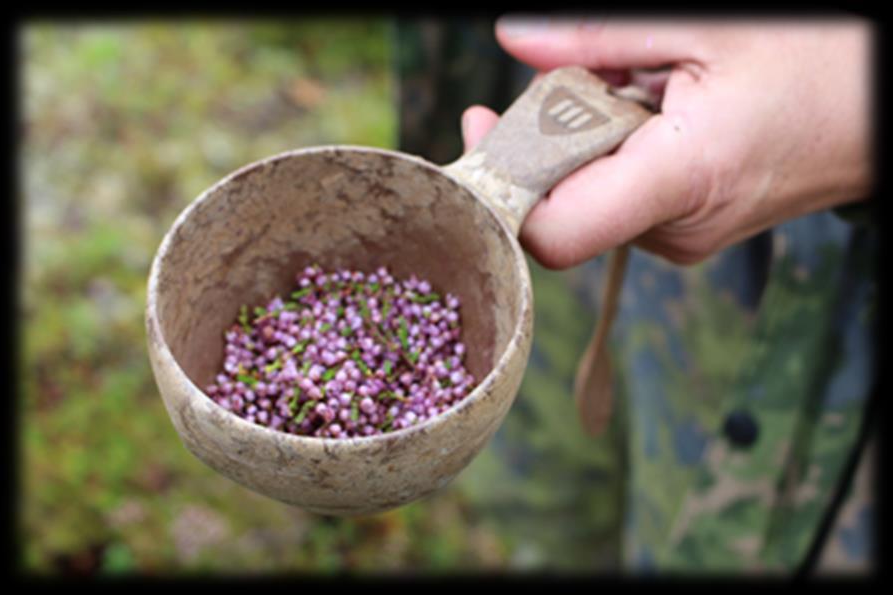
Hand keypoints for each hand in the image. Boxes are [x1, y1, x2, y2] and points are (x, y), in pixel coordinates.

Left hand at [462, 17, 872, 266]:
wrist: (885, 108)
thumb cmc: (820, 61)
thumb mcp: (707, 26)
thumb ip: (598, 36)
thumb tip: (513, 38)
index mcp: (682, 182)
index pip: (553, 232)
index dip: (502, 189)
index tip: (481, 124)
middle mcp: (674, 229)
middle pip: (560, 203)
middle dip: (549, 133)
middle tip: (589, 67)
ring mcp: (680, 236)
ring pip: (588, 194)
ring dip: (588, 134)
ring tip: (645, 82)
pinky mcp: (684, 228)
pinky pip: (618, 193)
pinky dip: (615, 147)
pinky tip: (657, 107)